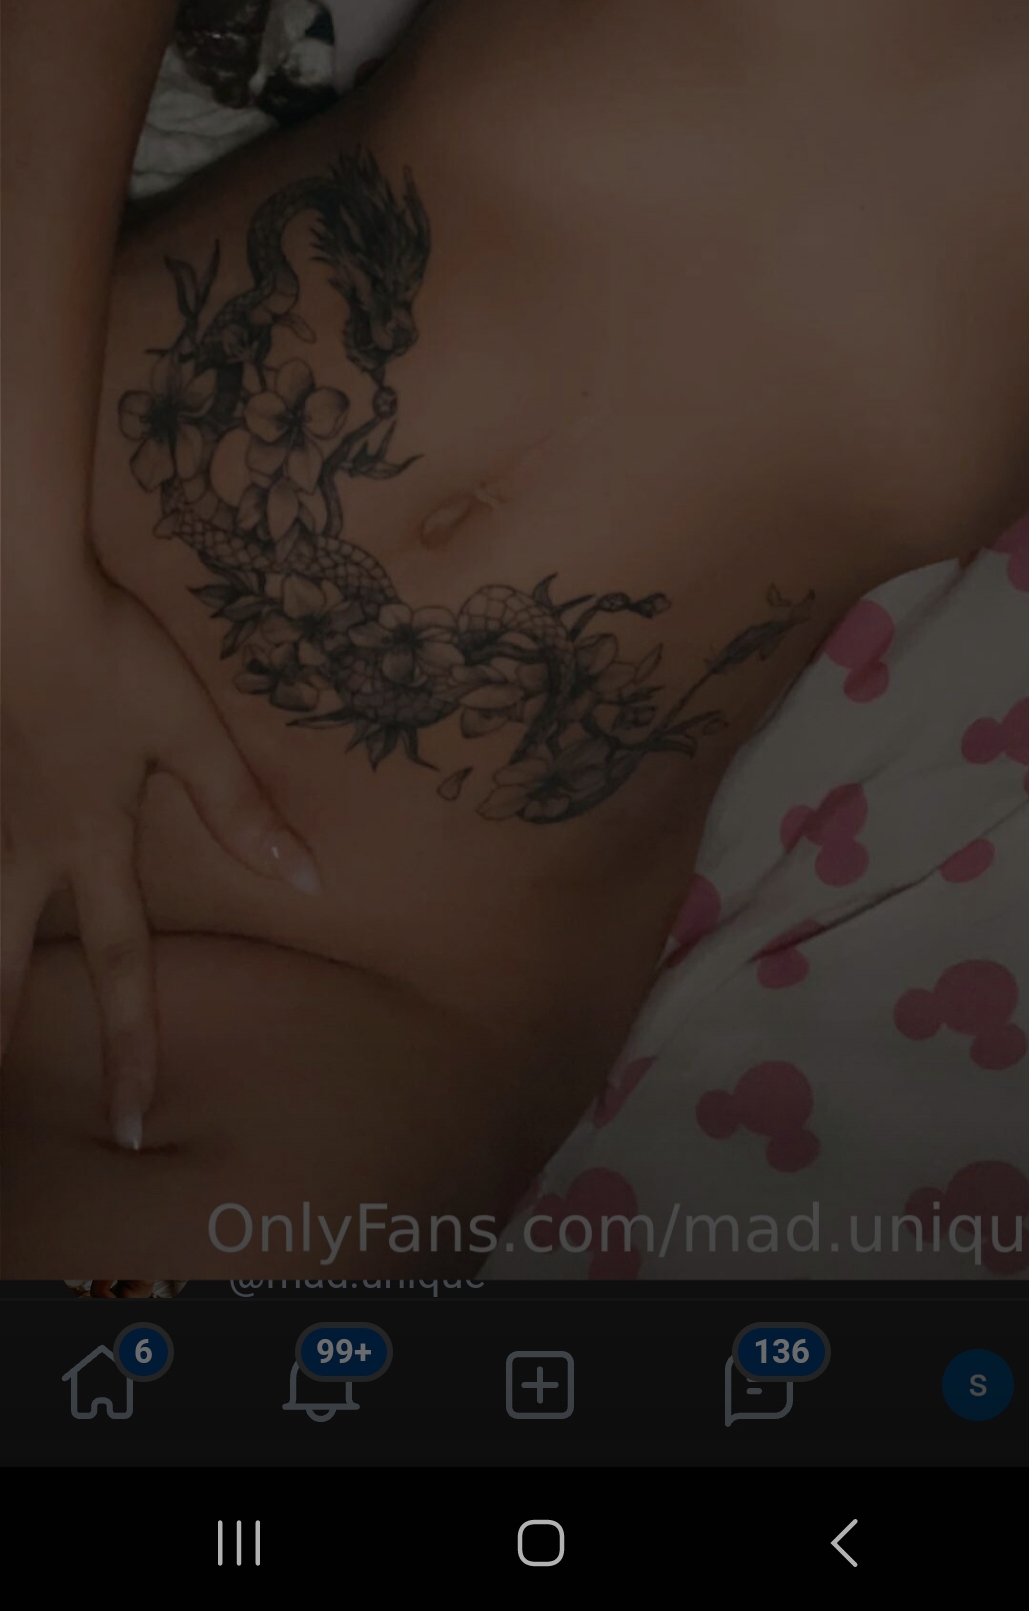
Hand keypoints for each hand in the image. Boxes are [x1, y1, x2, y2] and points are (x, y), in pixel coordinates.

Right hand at [2, 554, 319, 1145]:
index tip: (134, 1125)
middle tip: (0, 1093)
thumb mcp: (188, 727)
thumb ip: (239, 805)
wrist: (14, 594)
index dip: (130, 1048)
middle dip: (0, 1032)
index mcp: (90, 842)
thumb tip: (307, 879)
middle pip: (4, 963)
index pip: (120, 967)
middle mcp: (24, 846)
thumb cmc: (107, 654)